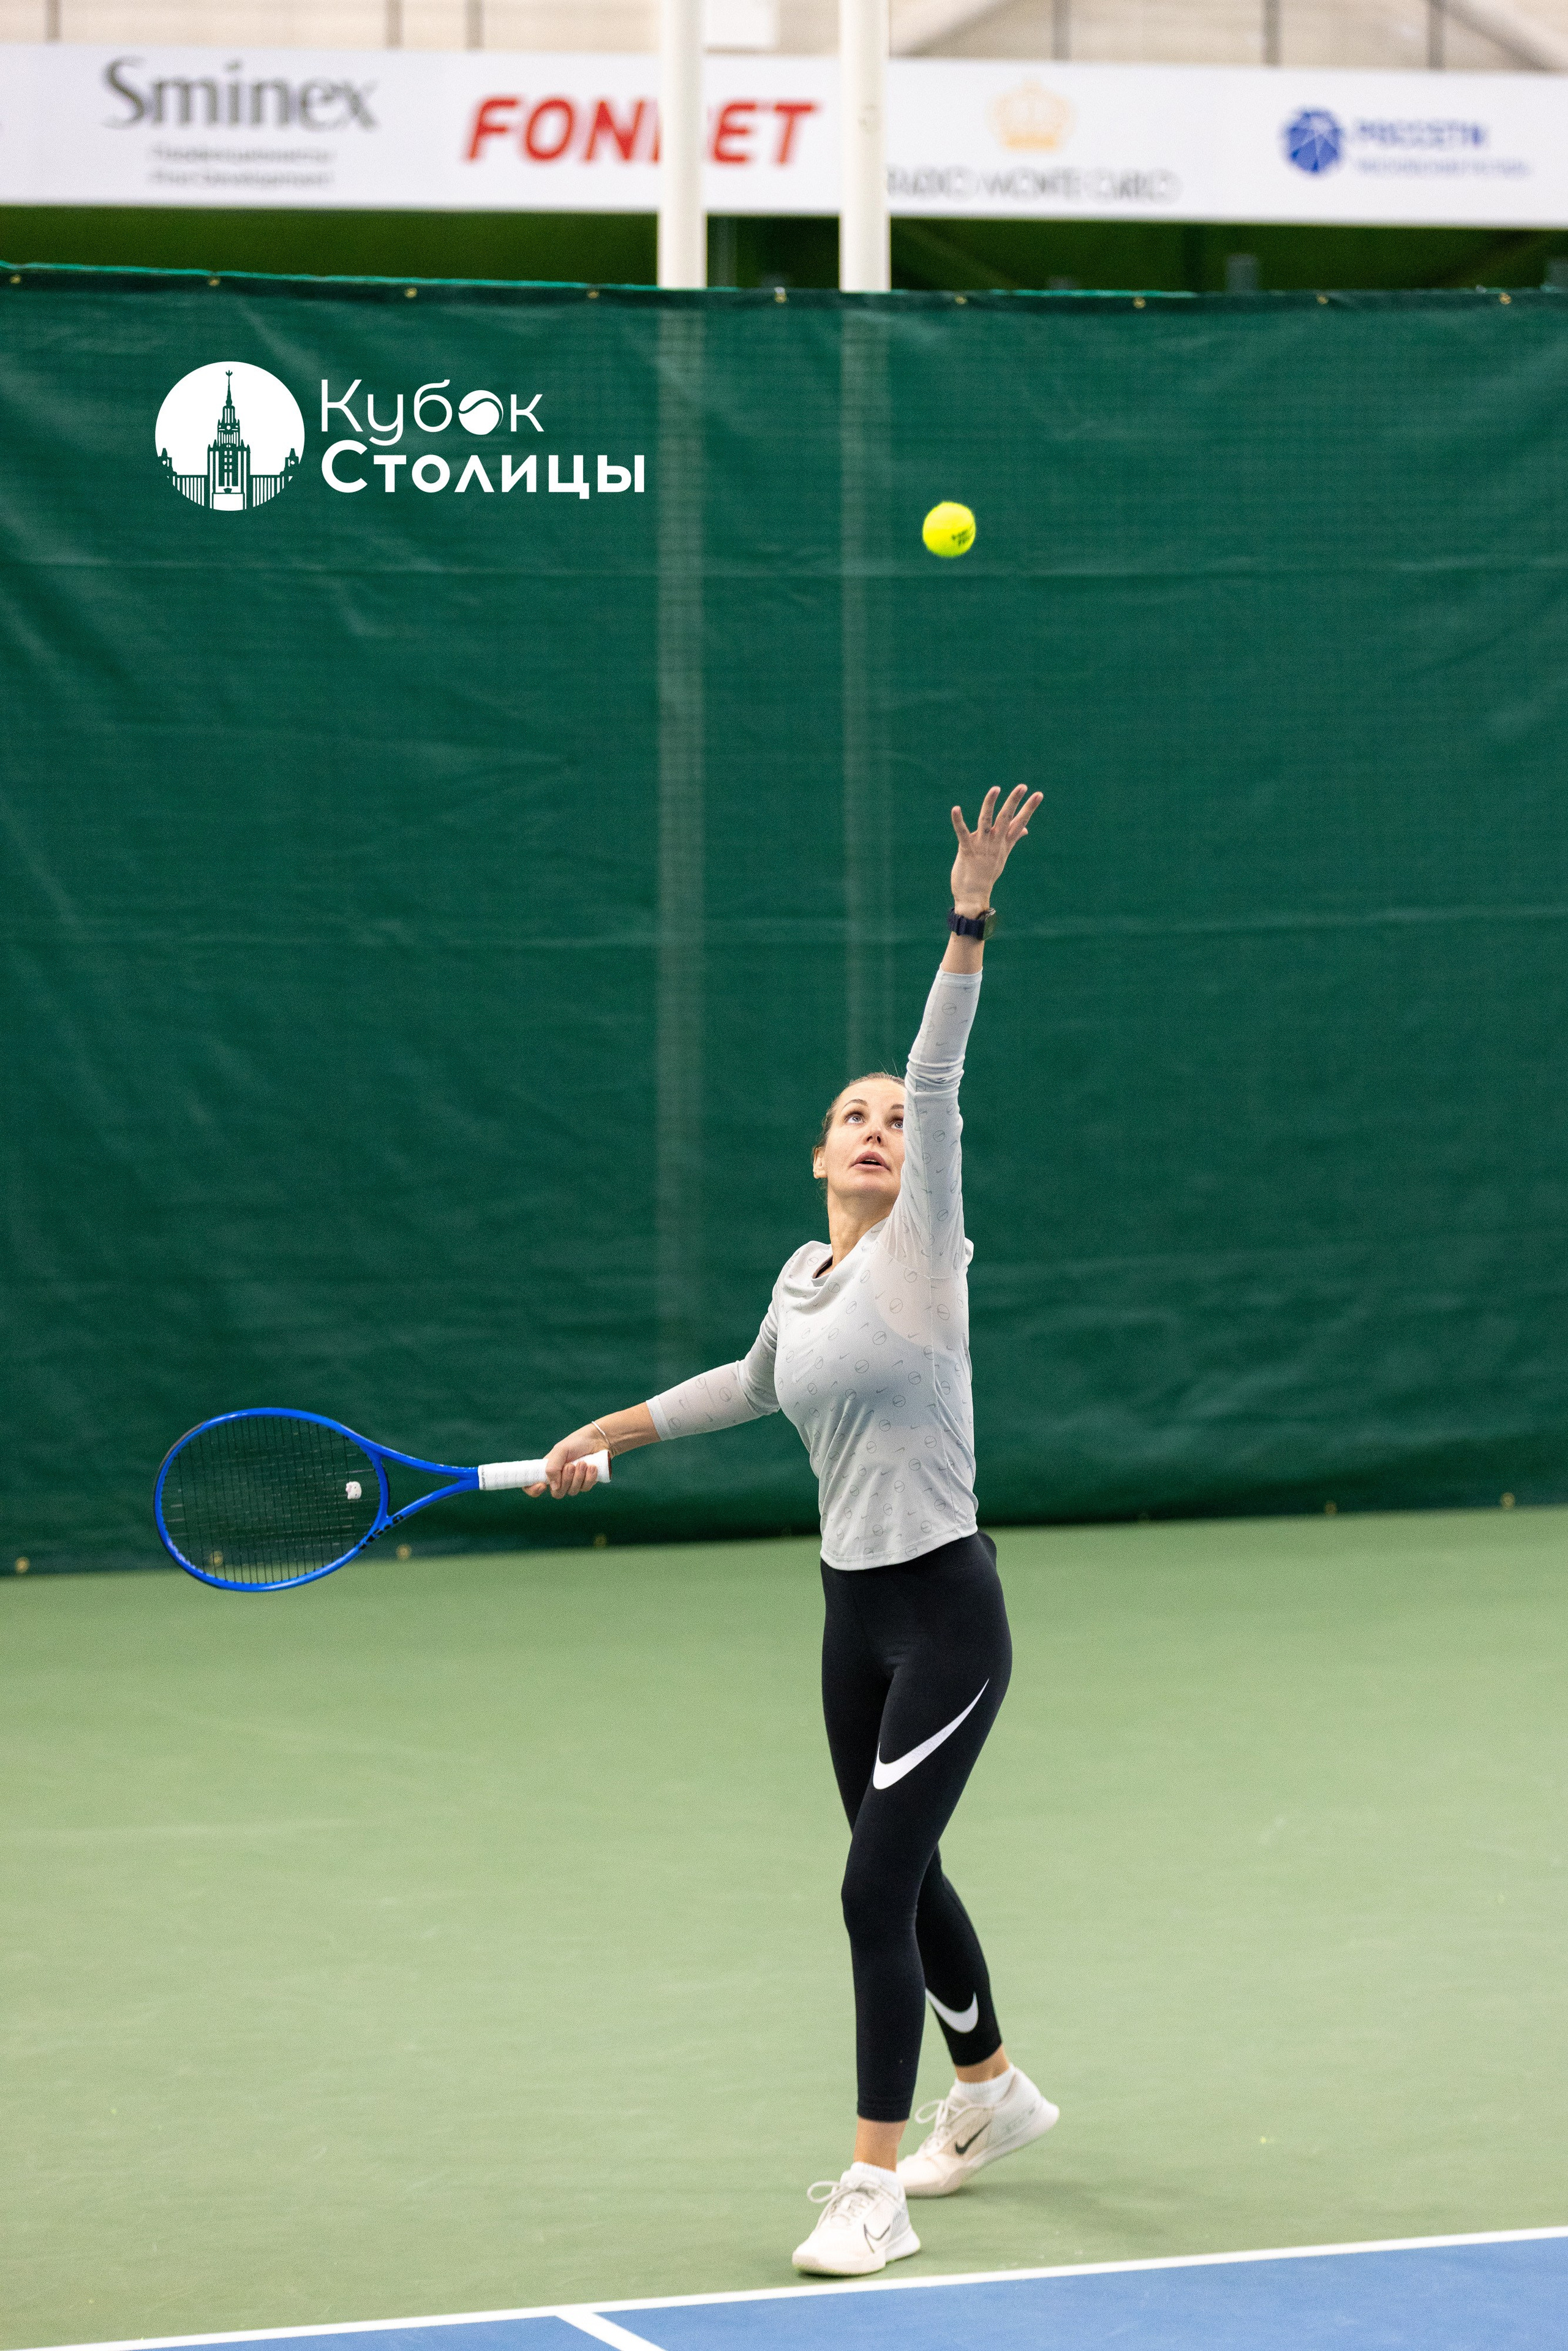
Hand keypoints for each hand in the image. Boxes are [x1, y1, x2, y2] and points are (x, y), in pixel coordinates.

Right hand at [524, 1425, 604, 1498]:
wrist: (596, 1440)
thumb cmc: (576, 1443)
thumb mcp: (560, 1450)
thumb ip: (552, 1467)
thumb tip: (553, 1487)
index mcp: (547, 1470)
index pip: (532, 1486)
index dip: (533, 1490)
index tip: (541, 1486)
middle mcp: (558, 1479)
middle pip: (556, 1493)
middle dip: (565, 1480)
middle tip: (571, 1465)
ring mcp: (572, 1483)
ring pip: (572, 1492)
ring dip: (578, 1477)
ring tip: (583, 1463)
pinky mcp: (585, 1484)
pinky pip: (585, 1488)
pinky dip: (589, 1478)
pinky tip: (592, 1467)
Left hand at [950, 784, 1042, 914]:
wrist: (974, 895)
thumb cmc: (987, 874)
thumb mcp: (1002, 855)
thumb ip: (1012, 839)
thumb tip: (1025, 830)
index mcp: (1004, 843)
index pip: (1020, 822)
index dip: (1029, 808)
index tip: (1038, 794)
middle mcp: (995, 843)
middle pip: (1006, 818)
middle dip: (1014, 802)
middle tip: (1022, 786)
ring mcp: (982, 847)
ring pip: (986, 821)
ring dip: (990, 804)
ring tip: (995, 789)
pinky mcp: (967, 851)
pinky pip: (963, 833)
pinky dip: (958, 821)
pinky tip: (956, 809)